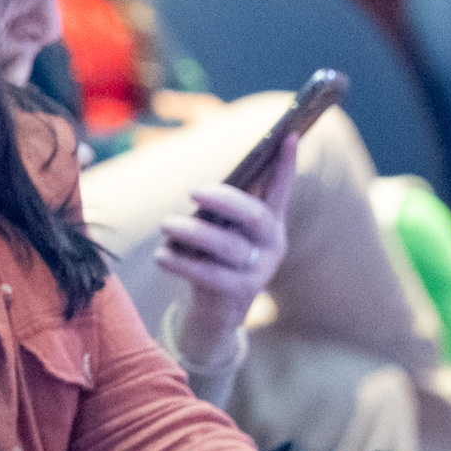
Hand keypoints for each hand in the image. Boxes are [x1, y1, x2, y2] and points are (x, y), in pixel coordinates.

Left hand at [156, 141, 294, 370]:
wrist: (215, 315)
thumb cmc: (214, 261)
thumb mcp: (222, 233)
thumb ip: (220, 212)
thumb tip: (202, 189)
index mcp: (270, 223)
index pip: (282, 188)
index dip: (286, 164)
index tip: (289, 134)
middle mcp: (272, 244)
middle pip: (253, 215)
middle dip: (223, 199)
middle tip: (191, 190)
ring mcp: (259, 270)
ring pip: (227, 246)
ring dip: (192, 232)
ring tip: (165, 224)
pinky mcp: (239, 293)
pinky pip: (209, 274)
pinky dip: (181, 262)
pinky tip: (162, 255)